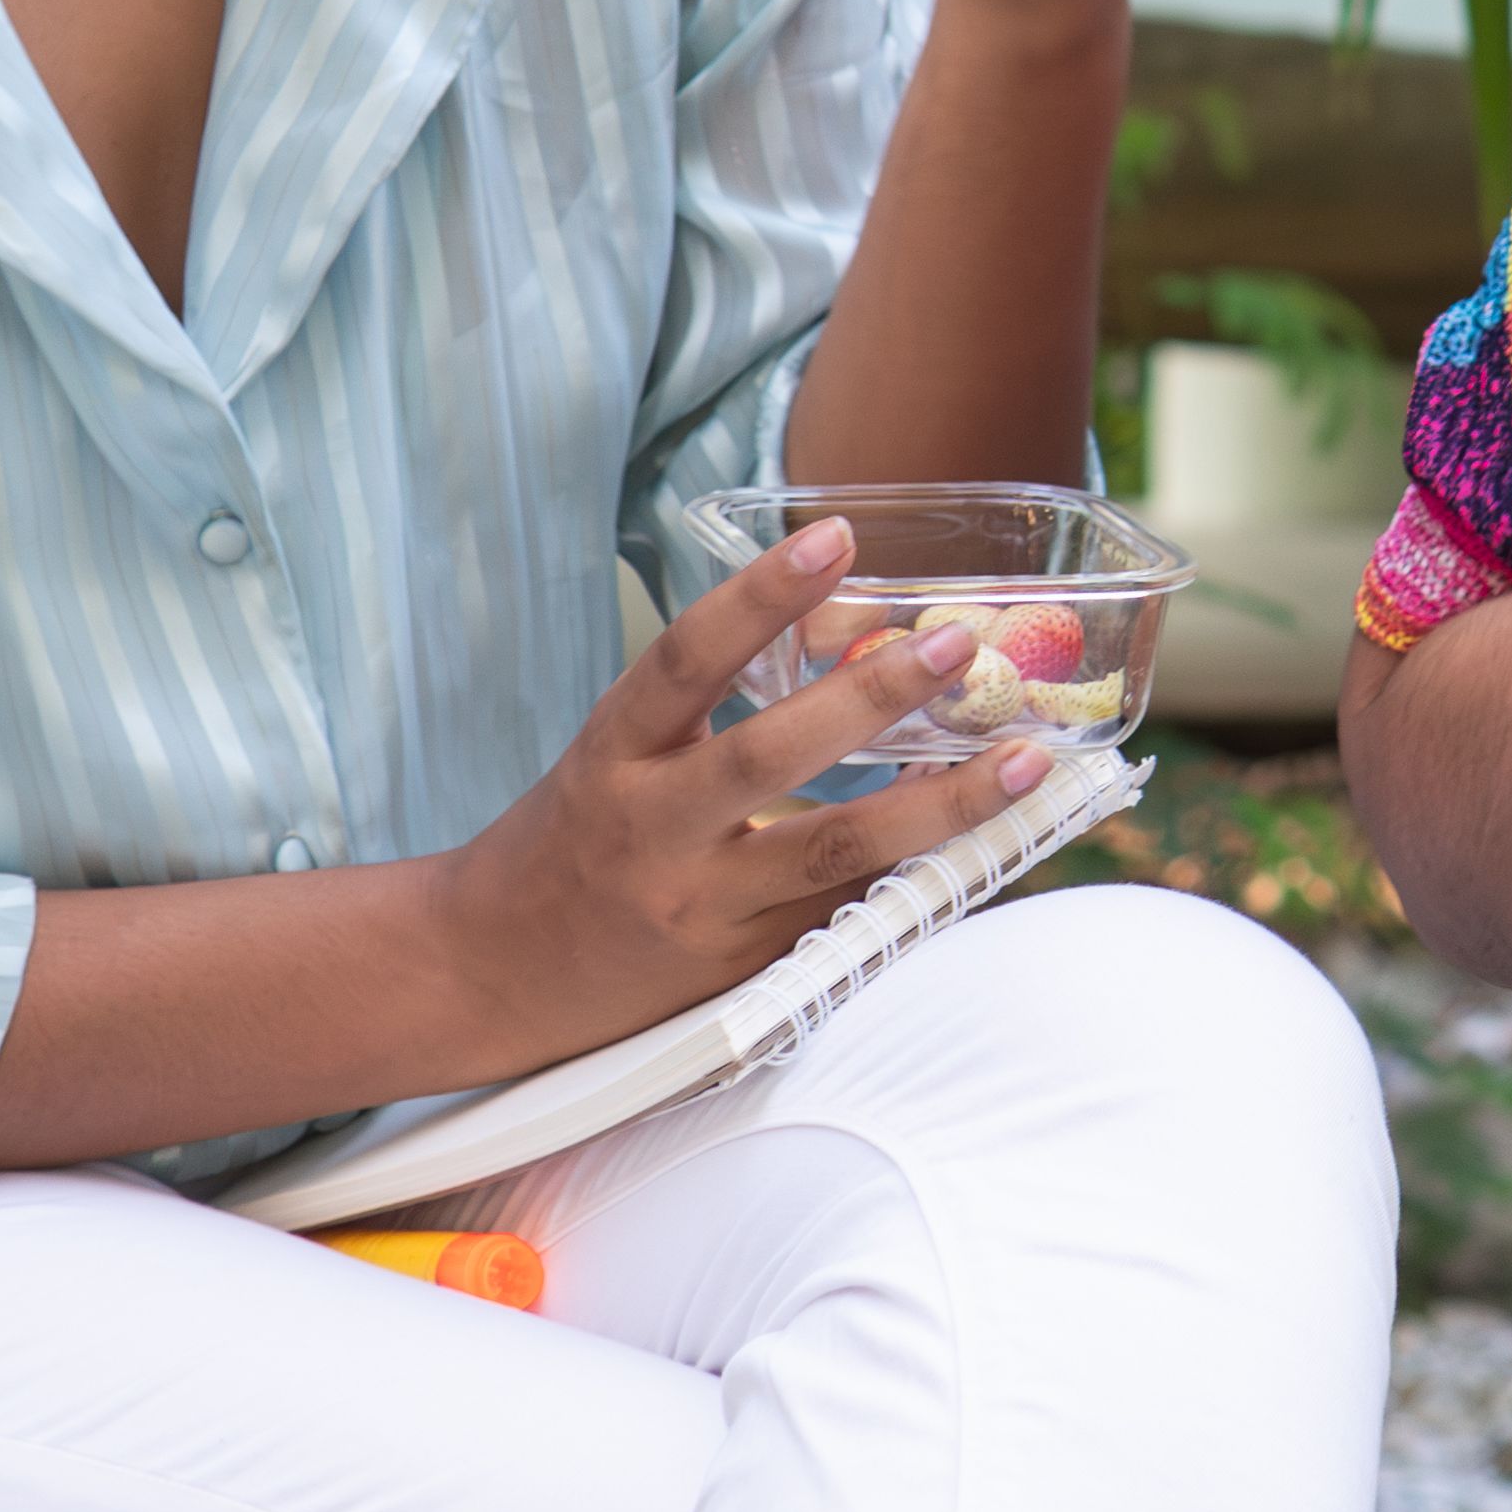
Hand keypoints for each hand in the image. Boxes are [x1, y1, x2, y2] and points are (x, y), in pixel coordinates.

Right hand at [427, 518, 1056, 1063]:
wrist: (488, 973)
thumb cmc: (572, 843)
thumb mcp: (616, 759)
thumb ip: (707, 714)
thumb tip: (855, 647)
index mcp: (612, 754)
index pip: (685, 660)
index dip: (759, 597)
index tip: (837, 539)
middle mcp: (650, 827)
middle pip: (768, 756)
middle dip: (870, 697)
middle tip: (954, 645)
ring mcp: (697, 906)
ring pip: (832, 853)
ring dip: (940, 807)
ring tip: (1023, 761)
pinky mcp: (738, 971)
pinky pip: (842, 914)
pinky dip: (914, 873)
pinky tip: (982, 839)